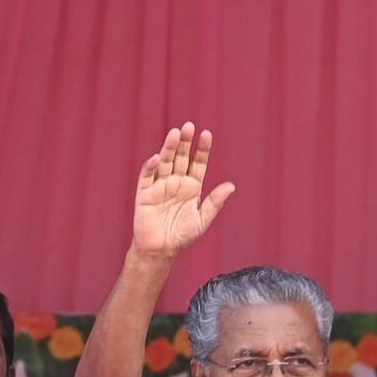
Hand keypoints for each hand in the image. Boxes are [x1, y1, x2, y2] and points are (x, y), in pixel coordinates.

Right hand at [130, 123, 236, 260]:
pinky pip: (147, 176)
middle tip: (189, 126)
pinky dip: (151, 167)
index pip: (198, 163)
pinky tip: (157, 158)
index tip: (206, 134)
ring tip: (175, 133)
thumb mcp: (203, 219)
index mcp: (192, 187)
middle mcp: (176, 182)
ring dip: (169, 148)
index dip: (202, 149)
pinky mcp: (144, 193)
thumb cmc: (182, 235)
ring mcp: (160, 186)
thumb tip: (231, 186)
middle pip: (181, 158)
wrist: (161, 250)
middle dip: (185, 142)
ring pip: (165, 162)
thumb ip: (215, 202)